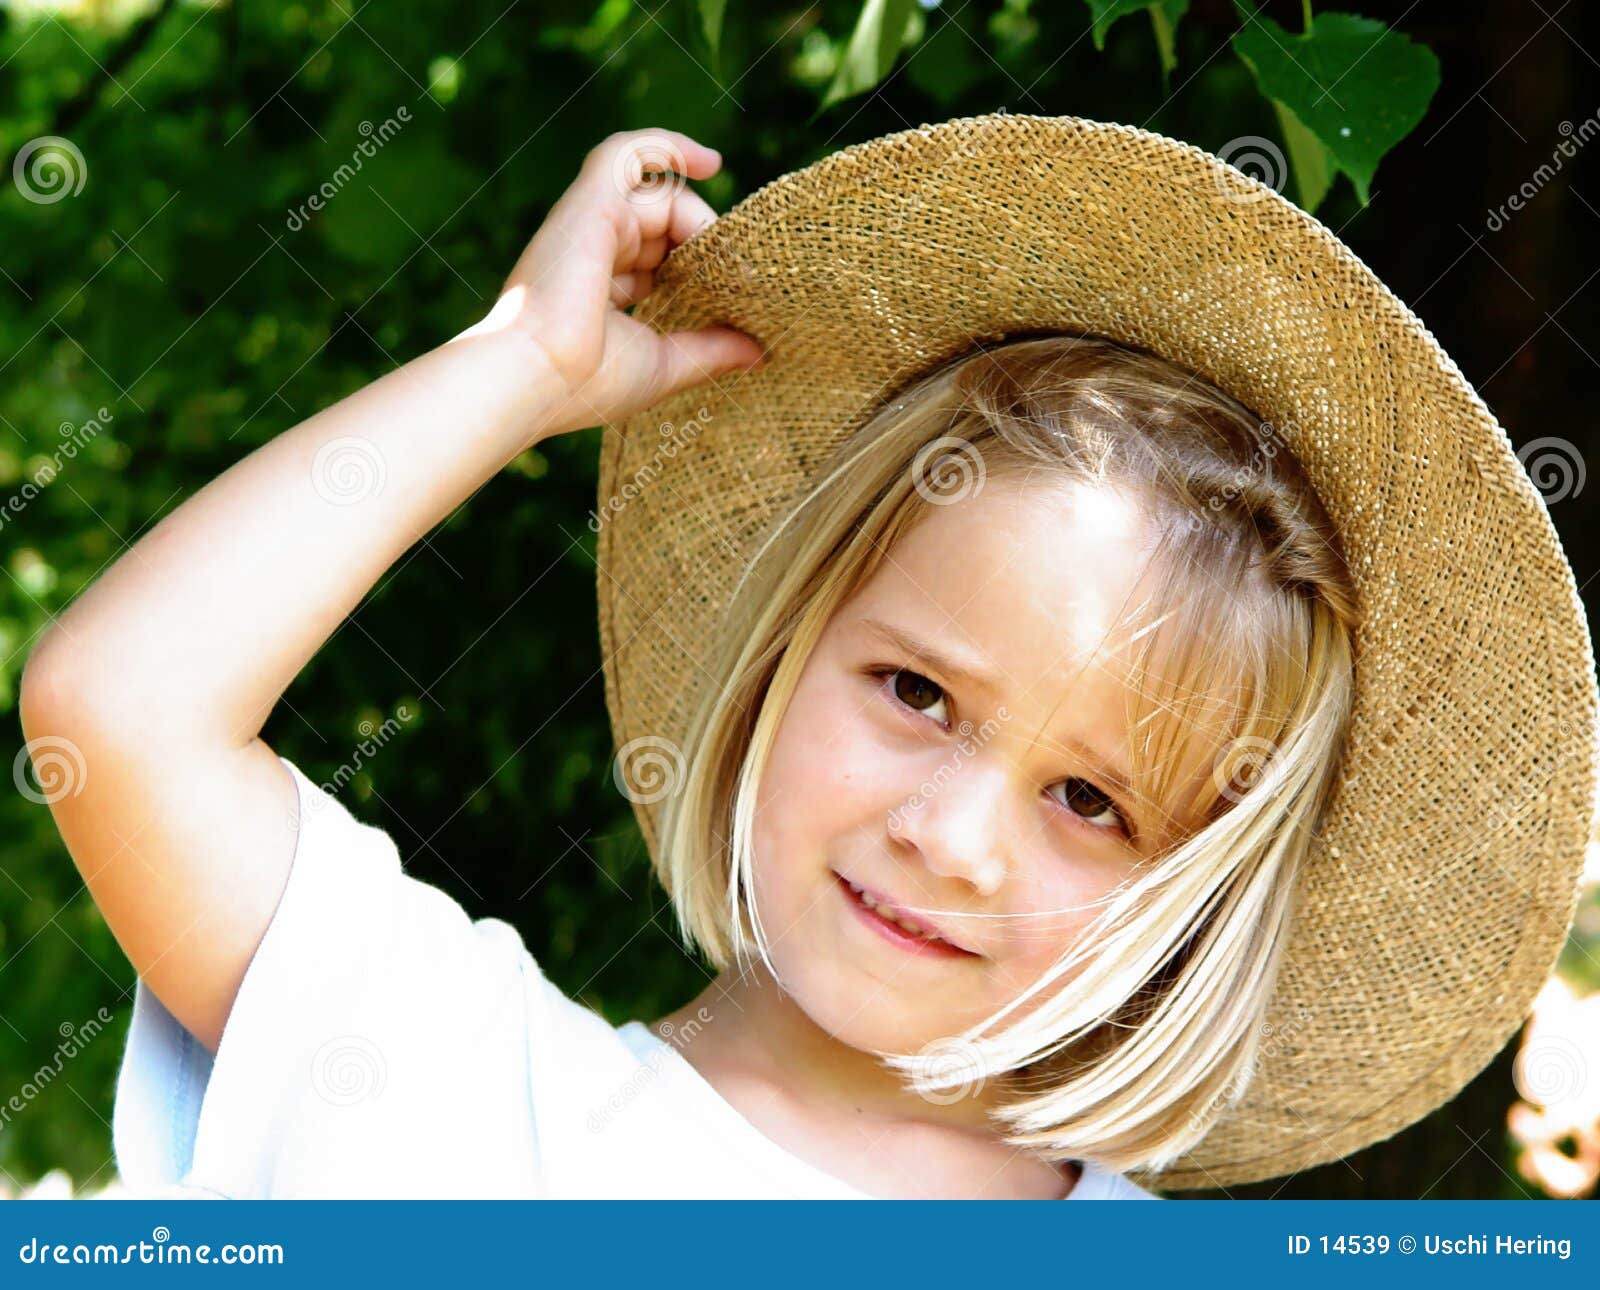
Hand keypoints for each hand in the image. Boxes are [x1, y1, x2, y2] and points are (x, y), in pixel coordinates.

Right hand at [472, 128, 766, 439]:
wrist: (536, 377)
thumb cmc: (589, 382)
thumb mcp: (666, 364)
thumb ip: (710, 350)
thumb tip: (758, 353)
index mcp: (603, 291)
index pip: (660, 259)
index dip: (699, 266)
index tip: (738, 289)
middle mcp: (593, 251)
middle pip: (665, 223)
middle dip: (706, 243)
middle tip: (740, 276)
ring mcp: (590, 222)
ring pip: (657, 193)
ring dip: (697, 218)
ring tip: (723, 249)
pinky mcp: (591, 201)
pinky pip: (629, 152)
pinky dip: (667, 145)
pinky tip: (710, 163)